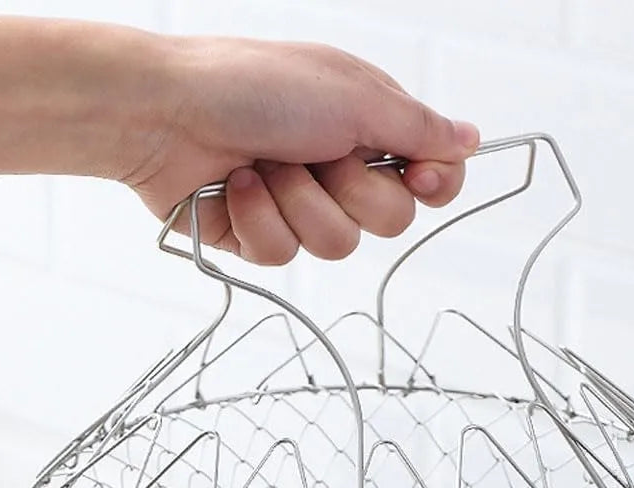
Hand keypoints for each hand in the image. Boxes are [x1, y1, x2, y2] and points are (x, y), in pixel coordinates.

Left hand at [124, 37, 479, 264]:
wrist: (164, 113)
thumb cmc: (252, 86)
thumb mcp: (351, 96)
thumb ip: (417, 128)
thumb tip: (470, 139)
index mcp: (368, 128)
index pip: (430, 177)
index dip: (433, 185)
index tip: (417, 176)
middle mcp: (340, 169)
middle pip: (390, 220)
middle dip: (351, 188)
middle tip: (317, 153)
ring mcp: (301, 206)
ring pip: (338, 244)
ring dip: (300, 202)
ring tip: (265, 166)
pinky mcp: (262, 237)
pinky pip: (285, 254)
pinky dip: (259, 218)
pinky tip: (235, 187)